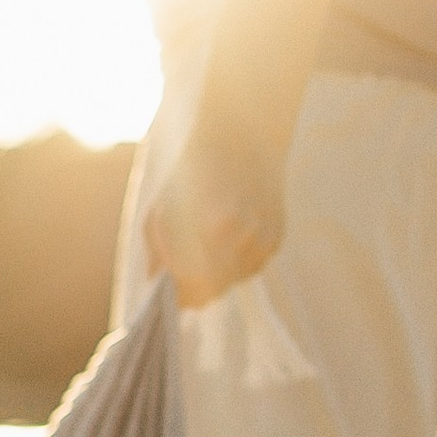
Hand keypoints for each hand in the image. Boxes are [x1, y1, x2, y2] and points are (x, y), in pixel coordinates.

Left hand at [143, 131, 284, 308]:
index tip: (174, 298)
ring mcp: (263, 240)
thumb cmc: (192, 173)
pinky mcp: (277, 238)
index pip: (192, 288)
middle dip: (197, 288)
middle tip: (186, 284)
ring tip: (208, 248)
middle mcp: (241, 239)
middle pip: (214, 289)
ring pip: (235, 280)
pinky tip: (230, 238)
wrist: (242, 138)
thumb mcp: (162, 211)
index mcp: (209, 232)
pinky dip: (239, 261)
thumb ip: (159, 254)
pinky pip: (253, 266)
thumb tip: (159, 288)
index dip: (181, 297)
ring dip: (219, 274)